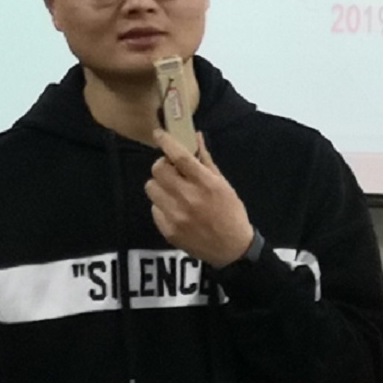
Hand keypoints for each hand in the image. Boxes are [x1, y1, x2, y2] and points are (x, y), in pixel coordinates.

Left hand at [147, 136, 256, 268]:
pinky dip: (162, 204)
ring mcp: (175, 215)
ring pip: (151, 187)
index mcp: (205, 183)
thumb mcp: (224, 185)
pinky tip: (175, 208)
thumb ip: (206, 161)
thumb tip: (196, 137)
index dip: (166, 141)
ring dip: (160, 185)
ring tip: (173, 190)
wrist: (231, 249)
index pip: (179, 156)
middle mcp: (188, 198)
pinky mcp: (167, 229)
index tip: (159, 133)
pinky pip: (154, 207)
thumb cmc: (231, 213)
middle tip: (172, 170)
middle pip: (157, 170)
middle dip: (163, 166)